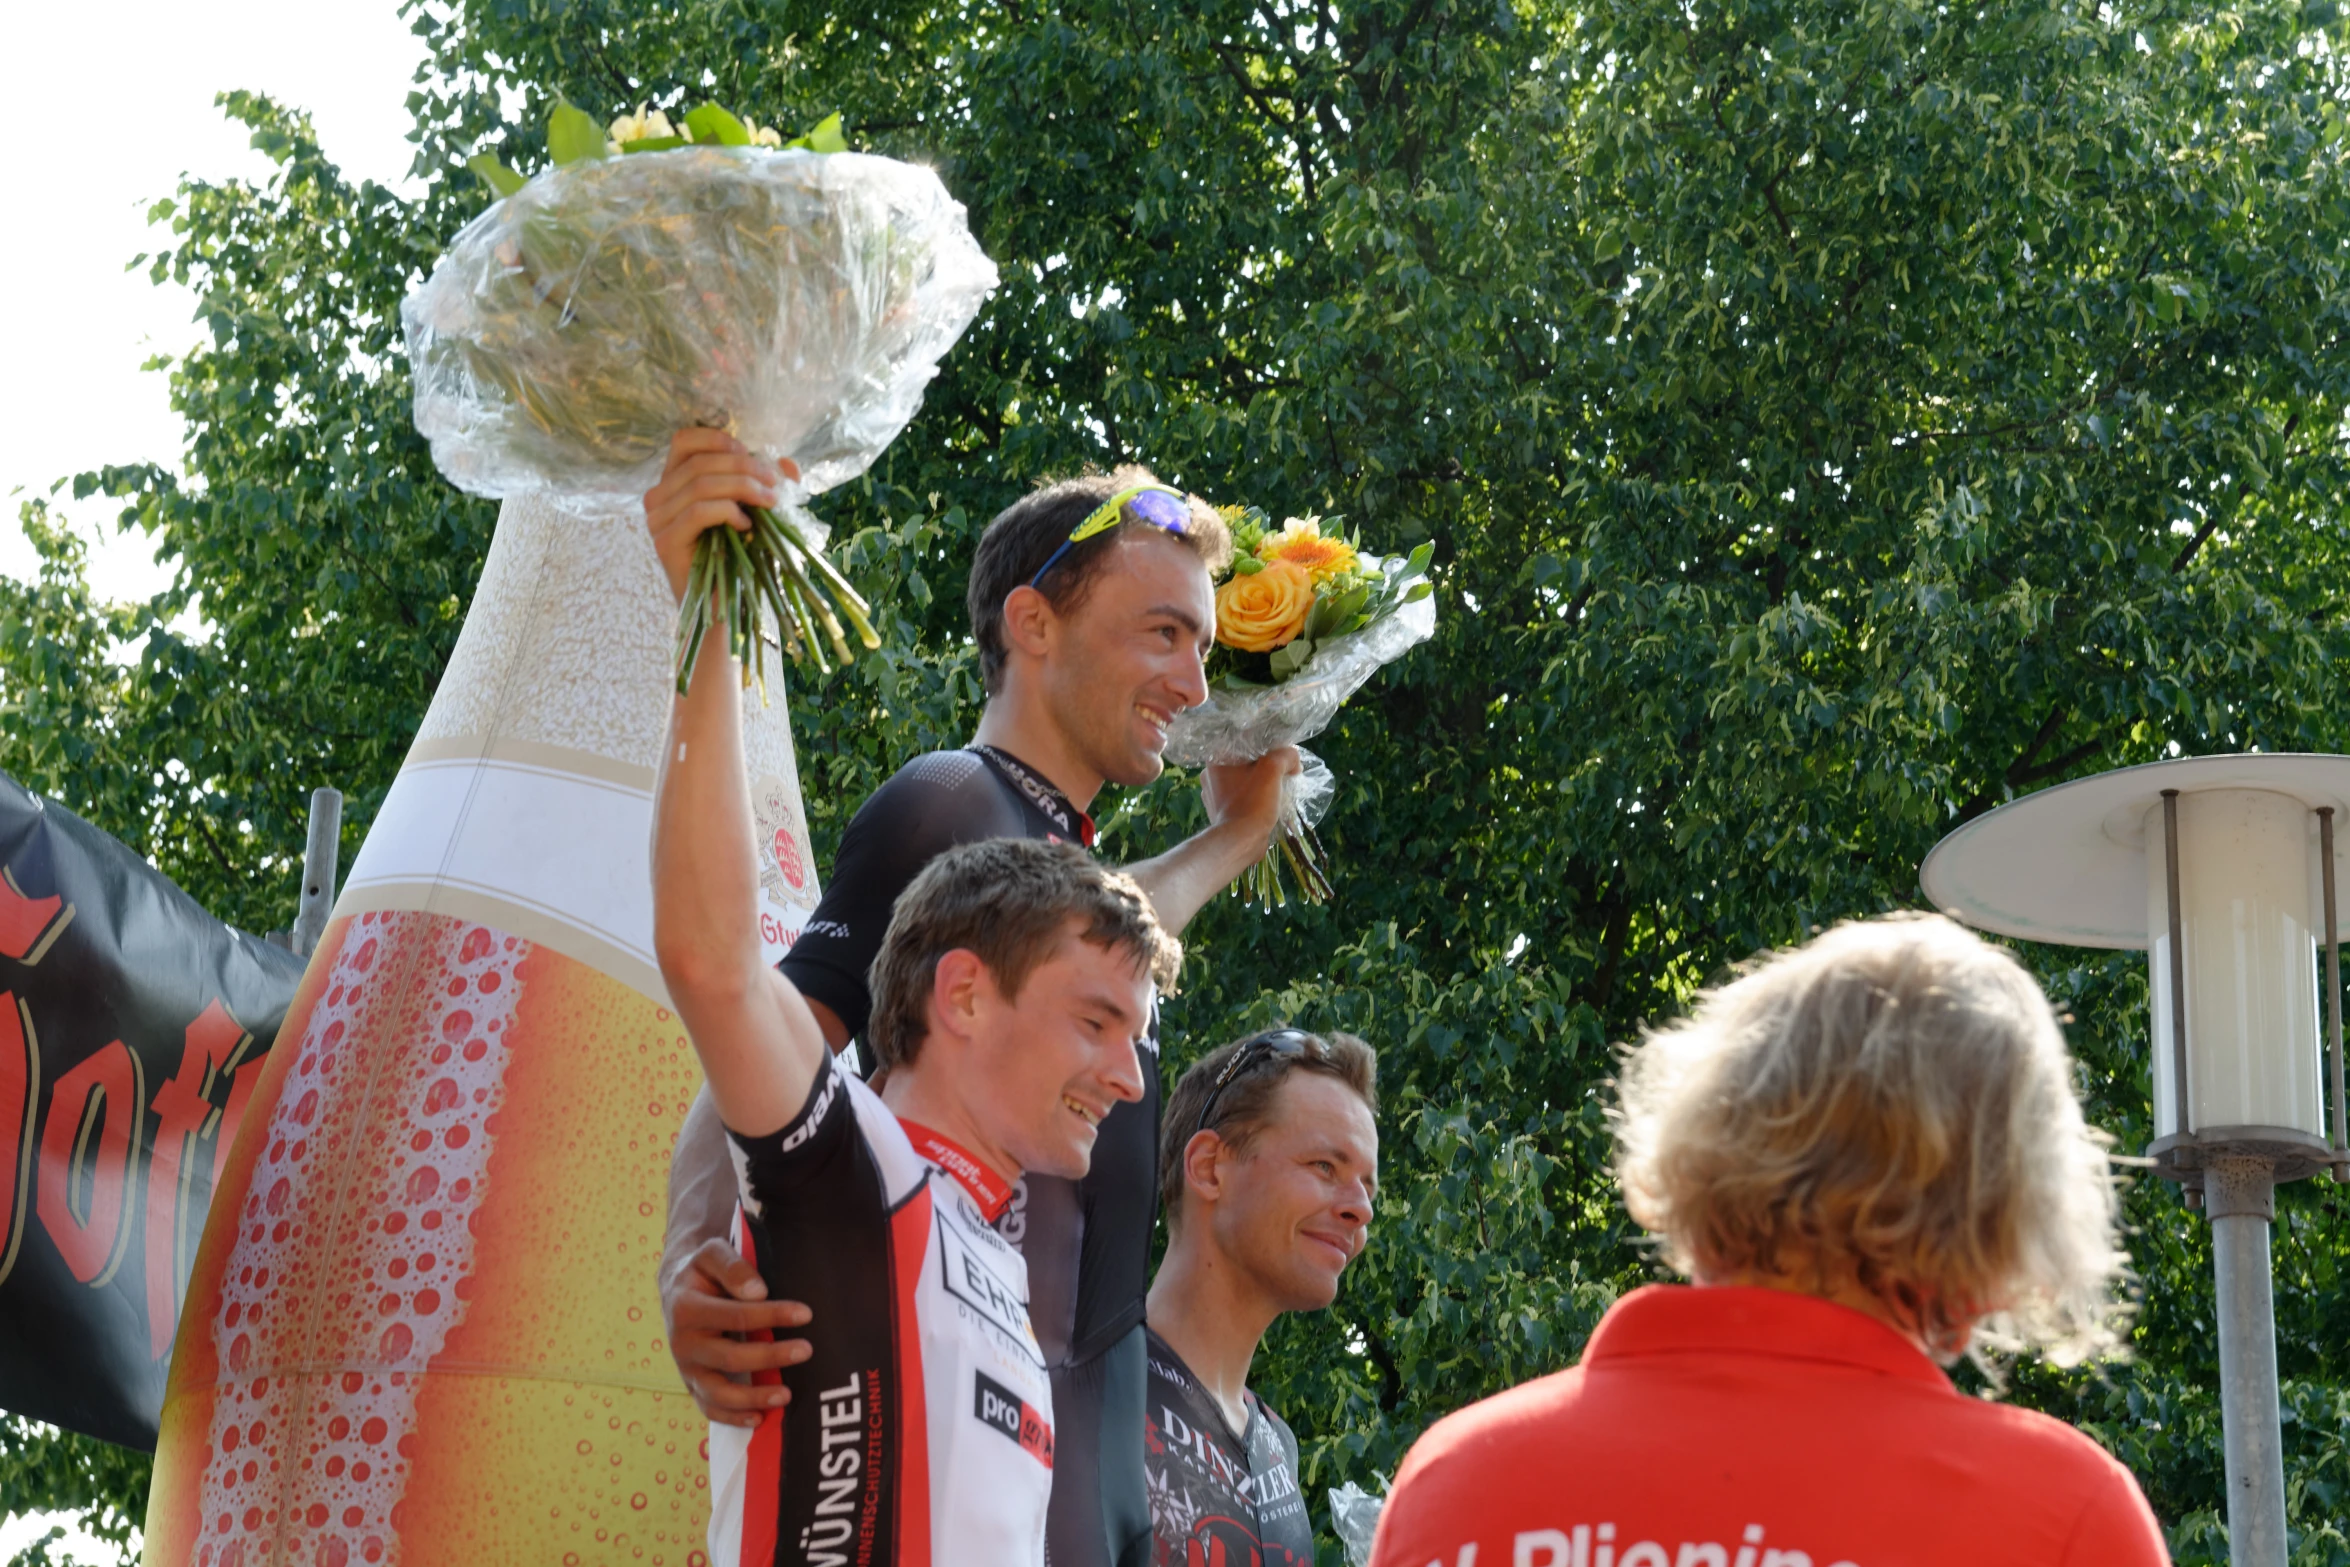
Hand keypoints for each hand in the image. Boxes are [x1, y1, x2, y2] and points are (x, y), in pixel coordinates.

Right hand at [643, 429, 798, 602]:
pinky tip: (747, 526)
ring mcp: (657, 520)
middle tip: (774, 484)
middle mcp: (658, 496)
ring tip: (770, 503)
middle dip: (745, 468)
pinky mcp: (665, 541)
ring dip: (743, 488)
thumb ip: (766, 484)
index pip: (684, 441)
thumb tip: (789, 465)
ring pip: (701, 485)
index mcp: (673, 481)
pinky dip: (728, 512)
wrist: (724, 605)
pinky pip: (698, 512)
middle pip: (700, 463)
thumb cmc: (737, 556)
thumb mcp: (753, 510)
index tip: (751, 454)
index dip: (718, 439)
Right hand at [660, 1238, 813, 1425]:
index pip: (735, 1315)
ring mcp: (686, 1368)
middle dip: (771, 1357)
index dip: (772, 1315)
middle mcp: (682, 1342)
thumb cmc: (704, 1269)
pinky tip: (759, 1418)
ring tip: (786, 1395)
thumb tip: (758, 1292)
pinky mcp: (692, 1383)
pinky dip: (733, 1417)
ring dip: (753, 1396)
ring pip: (718, 1391)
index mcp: (686, 1308)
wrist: (678, 1286)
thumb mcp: (713, 1253)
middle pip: (730, 1358)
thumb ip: (733, 1267)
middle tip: (806, 1351)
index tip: (806, 1314)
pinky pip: (710, 1407)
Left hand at [1201, 746, 1300, 852]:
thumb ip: (1285, 755)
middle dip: (1266, 765)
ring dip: (1261, 782)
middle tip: (1284, 771)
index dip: (1268, 745)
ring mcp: (1214, 795)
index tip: (1283, 755)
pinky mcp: (1221, 811)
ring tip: (1279, 788)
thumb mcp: (1272, 770)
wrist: (1240, 841)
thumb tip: (1293, 758)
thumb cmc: (1252, 802)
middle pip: (1245, 761)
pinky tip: (1269, 803)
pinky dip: (1255, 798)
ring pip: (1244, 780)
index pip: (1245, 741)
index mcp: (1216, 759)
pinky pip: (1242, 797)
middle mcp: (1210, 774)